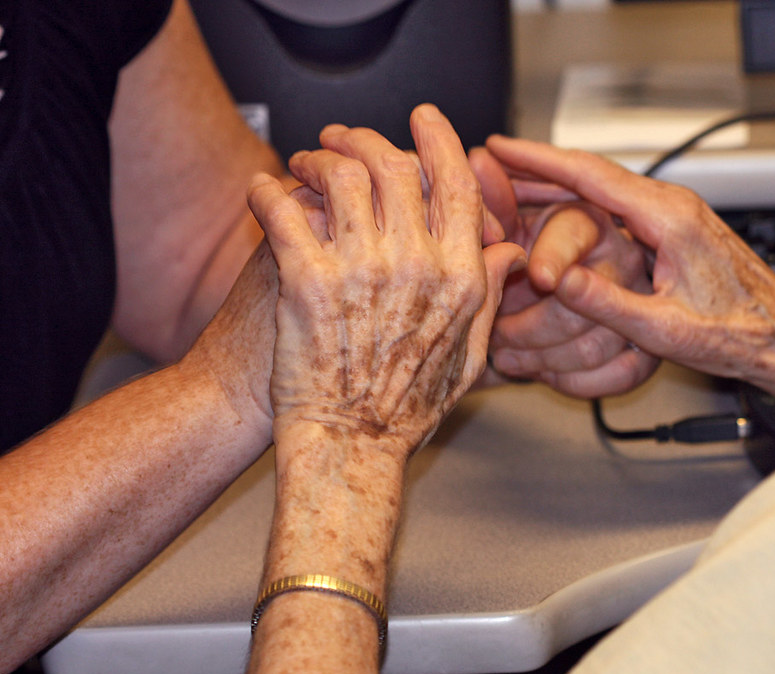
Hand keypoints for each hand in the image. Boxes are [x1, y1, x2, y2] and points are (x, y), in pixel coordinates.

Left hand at [248, 105, 524, 456]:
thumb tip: (510, 255)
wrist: (347, 448)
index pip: (455, 184)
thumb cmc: (402, 412)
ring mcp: (361, 271)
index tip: (424, 121)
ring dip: (316, 157)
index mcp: (459, 279)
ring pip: (340, 175)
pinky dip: (266, 190)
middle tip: (342, 138)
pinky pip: (283, 209)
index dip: (438, 141)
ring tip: (303, 162)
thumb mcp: (469, 357)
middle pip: (393, 166)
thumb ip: (491, 297)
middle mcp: (415, 265)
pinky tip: (261, 191)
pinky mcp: (307, 282)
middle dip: (364, 139)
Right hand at [482, 135, 774, 416]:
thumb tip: (554, 281)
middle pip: (592, 175)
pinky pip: (620, 206)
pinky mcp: (679, 229)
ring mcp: (677, 215)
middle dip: (539, 168)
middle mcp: (673, 206)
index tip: (501, 148)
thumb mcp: (662, 330)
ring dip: (559, 186)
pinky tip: (562, 216)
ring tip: (513, 189)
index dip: (538, 160)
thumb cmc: (737, 335)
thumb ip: (605, 303)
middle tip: (493, 165)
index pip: (590, 176)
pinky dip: (583, 204)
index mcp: (669, 219)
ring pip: (605, 189)